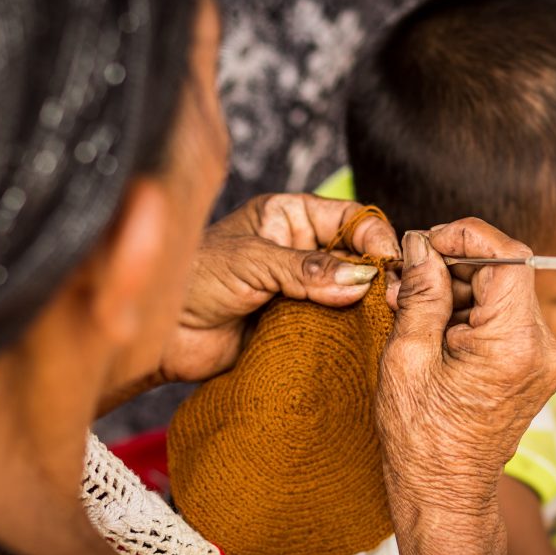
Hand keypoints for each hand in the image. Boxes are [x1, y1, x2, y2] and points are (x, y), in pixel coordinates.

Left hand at [156, 193, 399, 383]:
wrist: (161, 337)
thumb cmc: (192, 282)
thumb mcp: (251, 263)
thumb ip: (306, 269)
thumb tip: (360, 278)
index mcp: (287, 217)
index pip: (347, 217)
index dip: (373, 236)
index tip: (389, 261)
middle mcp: (297, 249)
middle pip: (355, 255)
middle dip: (377, 271)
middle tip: (394, 295)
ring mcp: (299, 288)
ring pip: (349, 293)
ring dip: (366, 305)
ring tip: (385, 317)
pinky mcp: (296, 324)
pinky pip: (333, 325)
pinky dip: (350, 331)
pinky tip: (365, 337)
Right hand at [377, 219, 555, 514]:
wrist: (445, 494)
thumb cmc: (421, 439)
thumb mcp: (407, 358)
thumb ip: (420, 293)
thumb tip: (421, 245)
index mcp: (514, 346)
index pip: (509, 257)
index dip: (466, 236)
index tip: (427, 241)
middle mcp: (543, 349)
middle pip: (507, 271)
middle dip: (455, 263)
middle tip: (407, 277)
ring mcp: (544, 359)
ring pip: (503, 291)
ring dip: (458, 287)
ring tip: (412, 305)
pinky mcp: (534, 365)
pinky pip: (504, 317)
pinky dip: (469, 310)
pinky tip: (433, 325)